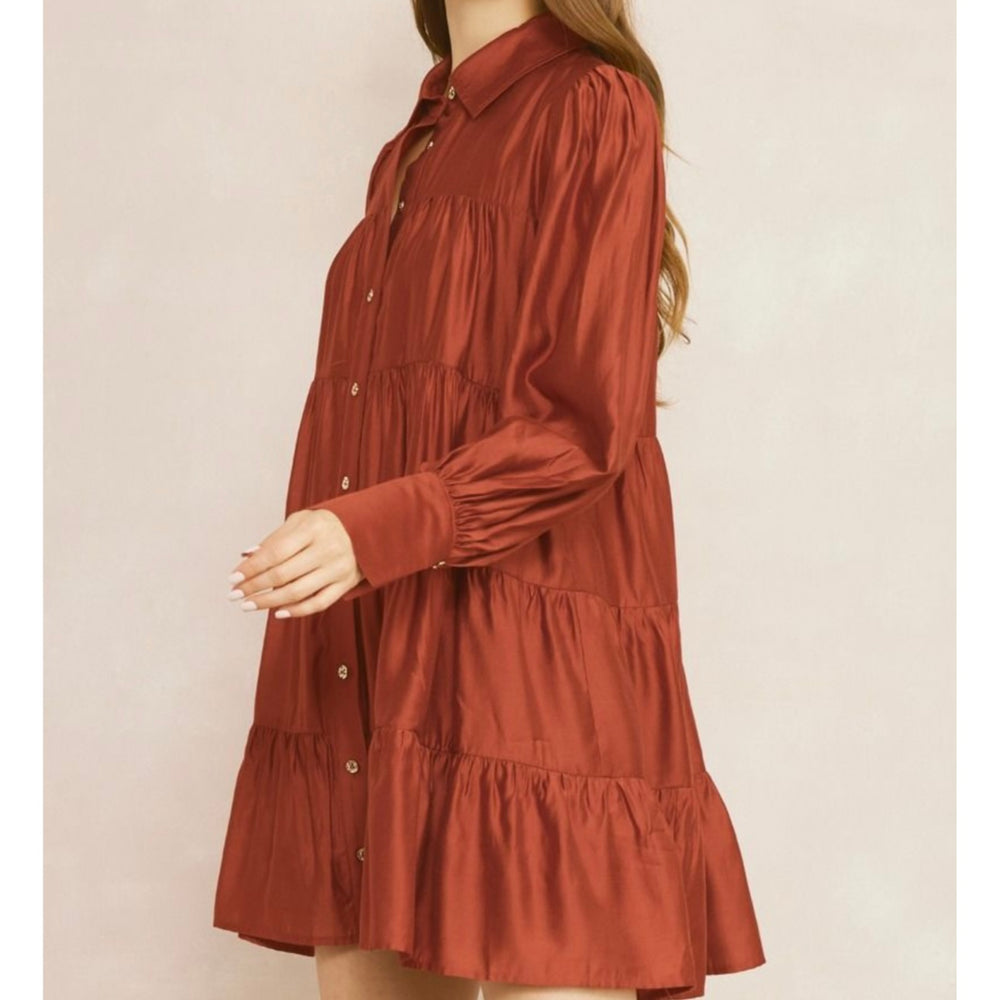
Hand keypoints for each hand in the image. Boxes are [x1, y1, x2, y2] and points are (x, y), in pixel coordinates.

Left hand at [226, 509, 363, 617]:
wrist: (368, 530)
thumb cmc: (326, 525)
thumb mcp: (301, 521)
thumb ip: (274, 539)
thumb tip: (246, 557)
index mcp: (313, 528)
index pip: (275, 552)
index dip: (251, 567)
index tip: (232, 578)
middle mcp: (327, 549)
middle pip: (283, 575)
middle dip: (254, 587)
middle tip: (235, 595)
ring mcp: (337, 569)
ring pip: (297, 593)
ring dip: (268, 602)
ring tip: (248, 605)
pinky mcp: (345, 584)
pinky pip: (318, 603)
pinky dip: (296, 611)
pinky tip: (277, 612)